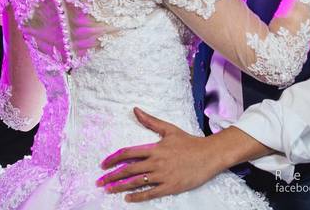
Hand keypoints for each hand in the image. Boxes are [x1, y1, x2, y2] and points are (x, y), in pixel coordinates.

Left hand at [97, 108, 225, 202]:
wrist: (209, 155)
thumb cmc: (189, 142)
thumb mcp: (169, 129)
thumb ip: (150, 121)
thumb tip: (135, 110)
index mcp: (155, 148)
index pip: (128, 153)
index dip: (113, 159)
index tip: (103, 165)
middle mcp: (156, 162)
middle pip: (128, 170)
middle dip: (111, 177)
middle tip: (100, 182)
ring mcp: (163, 175)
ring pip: (136, 183)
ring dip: (120, 187)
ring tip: (109, 190)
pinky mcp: (170, 186)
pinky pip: (150, 193)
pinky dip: (137, 197)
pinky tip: (128, 198)